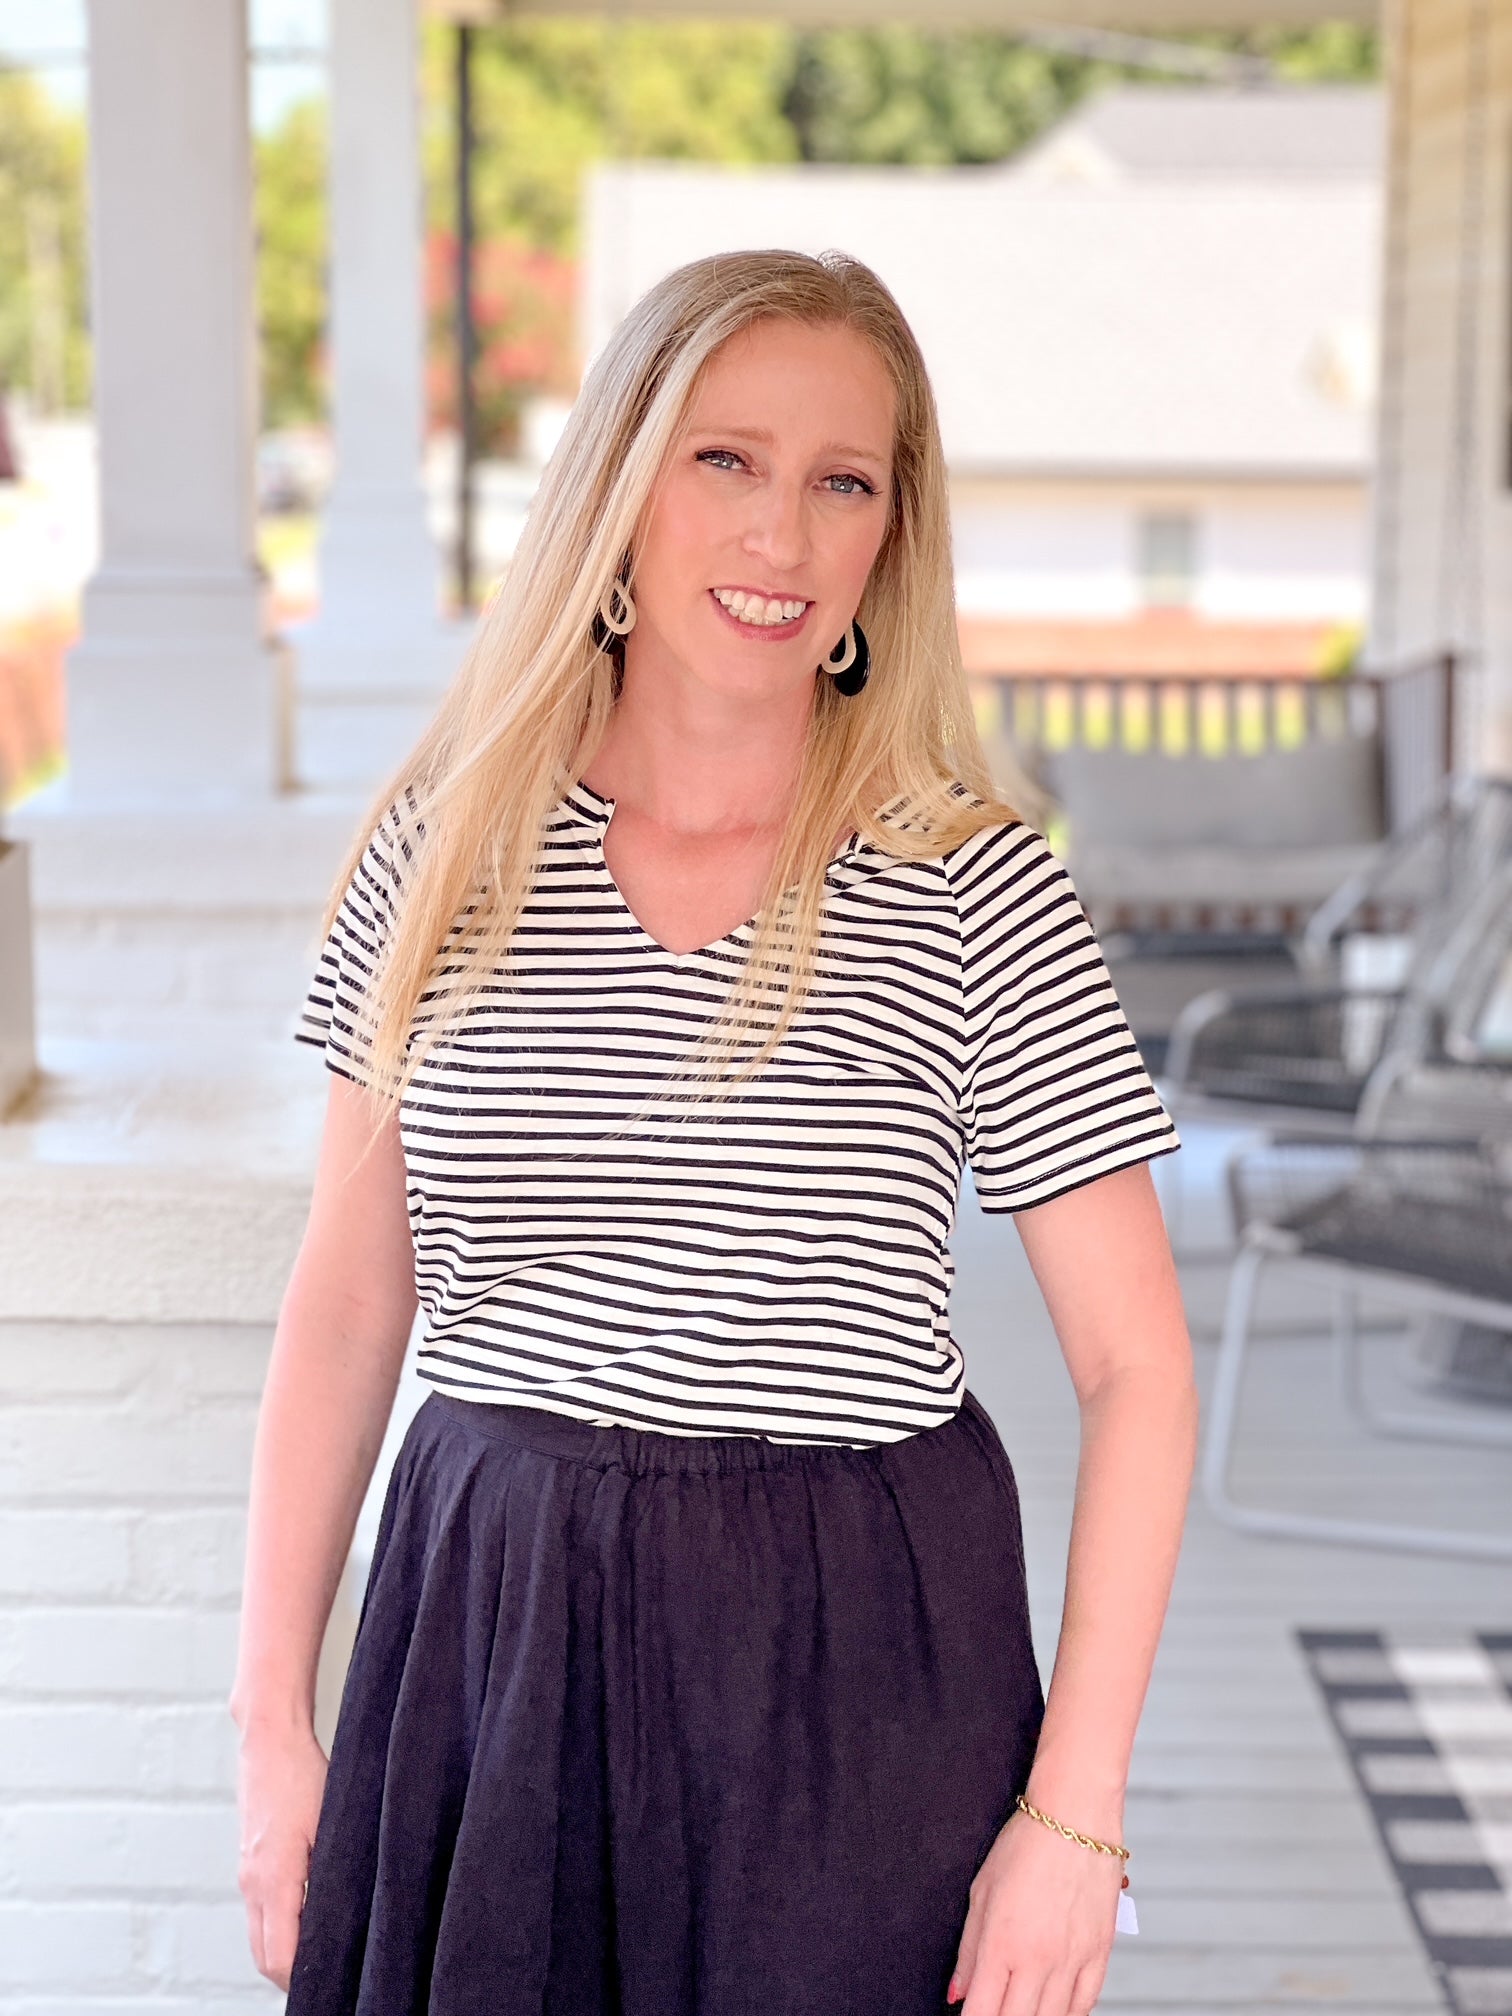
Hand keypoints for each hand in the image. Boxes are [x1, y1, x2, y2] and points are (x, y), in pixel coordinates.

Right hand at [234, 1719, 329, 1991]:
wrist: (269, 1742)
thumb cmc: (301, 1775)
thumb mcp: (330, 1823)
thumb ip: (333, 1872)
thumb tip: (346, 1913)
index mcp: (274, 1879)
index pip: (279, 1955)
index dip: (301, 1978)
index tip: (330, 1984)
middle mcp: (253, 1883)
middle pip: (263, 1956)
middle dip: (289, 1976)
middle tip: (327, 1978)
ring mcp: (247, 1875)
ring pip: (258, 1936)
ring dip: (282, 1952)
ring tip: (319, 1954)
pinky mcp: (249, 1864)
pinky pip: (258, 1913)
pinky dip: (276, 1928)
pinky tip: (304, 1919)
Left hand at [947, 1805, 1123, 2014]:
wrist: (1075, 1817)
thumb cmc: (1024, 1845)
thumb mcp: (981, 1892)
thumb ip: (968, 1950)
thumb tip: (958, 1993)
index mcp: (1002, 1943)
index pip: (982, 2012)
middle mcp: (1038, 1958)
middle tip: (993, 2010)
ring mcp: (1072, 1959)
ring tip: (1020, 2008)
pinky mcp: (1100, 1952)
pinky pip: (1085, 2004)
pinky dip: (1069, 2015)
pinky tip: (1055, 2011)